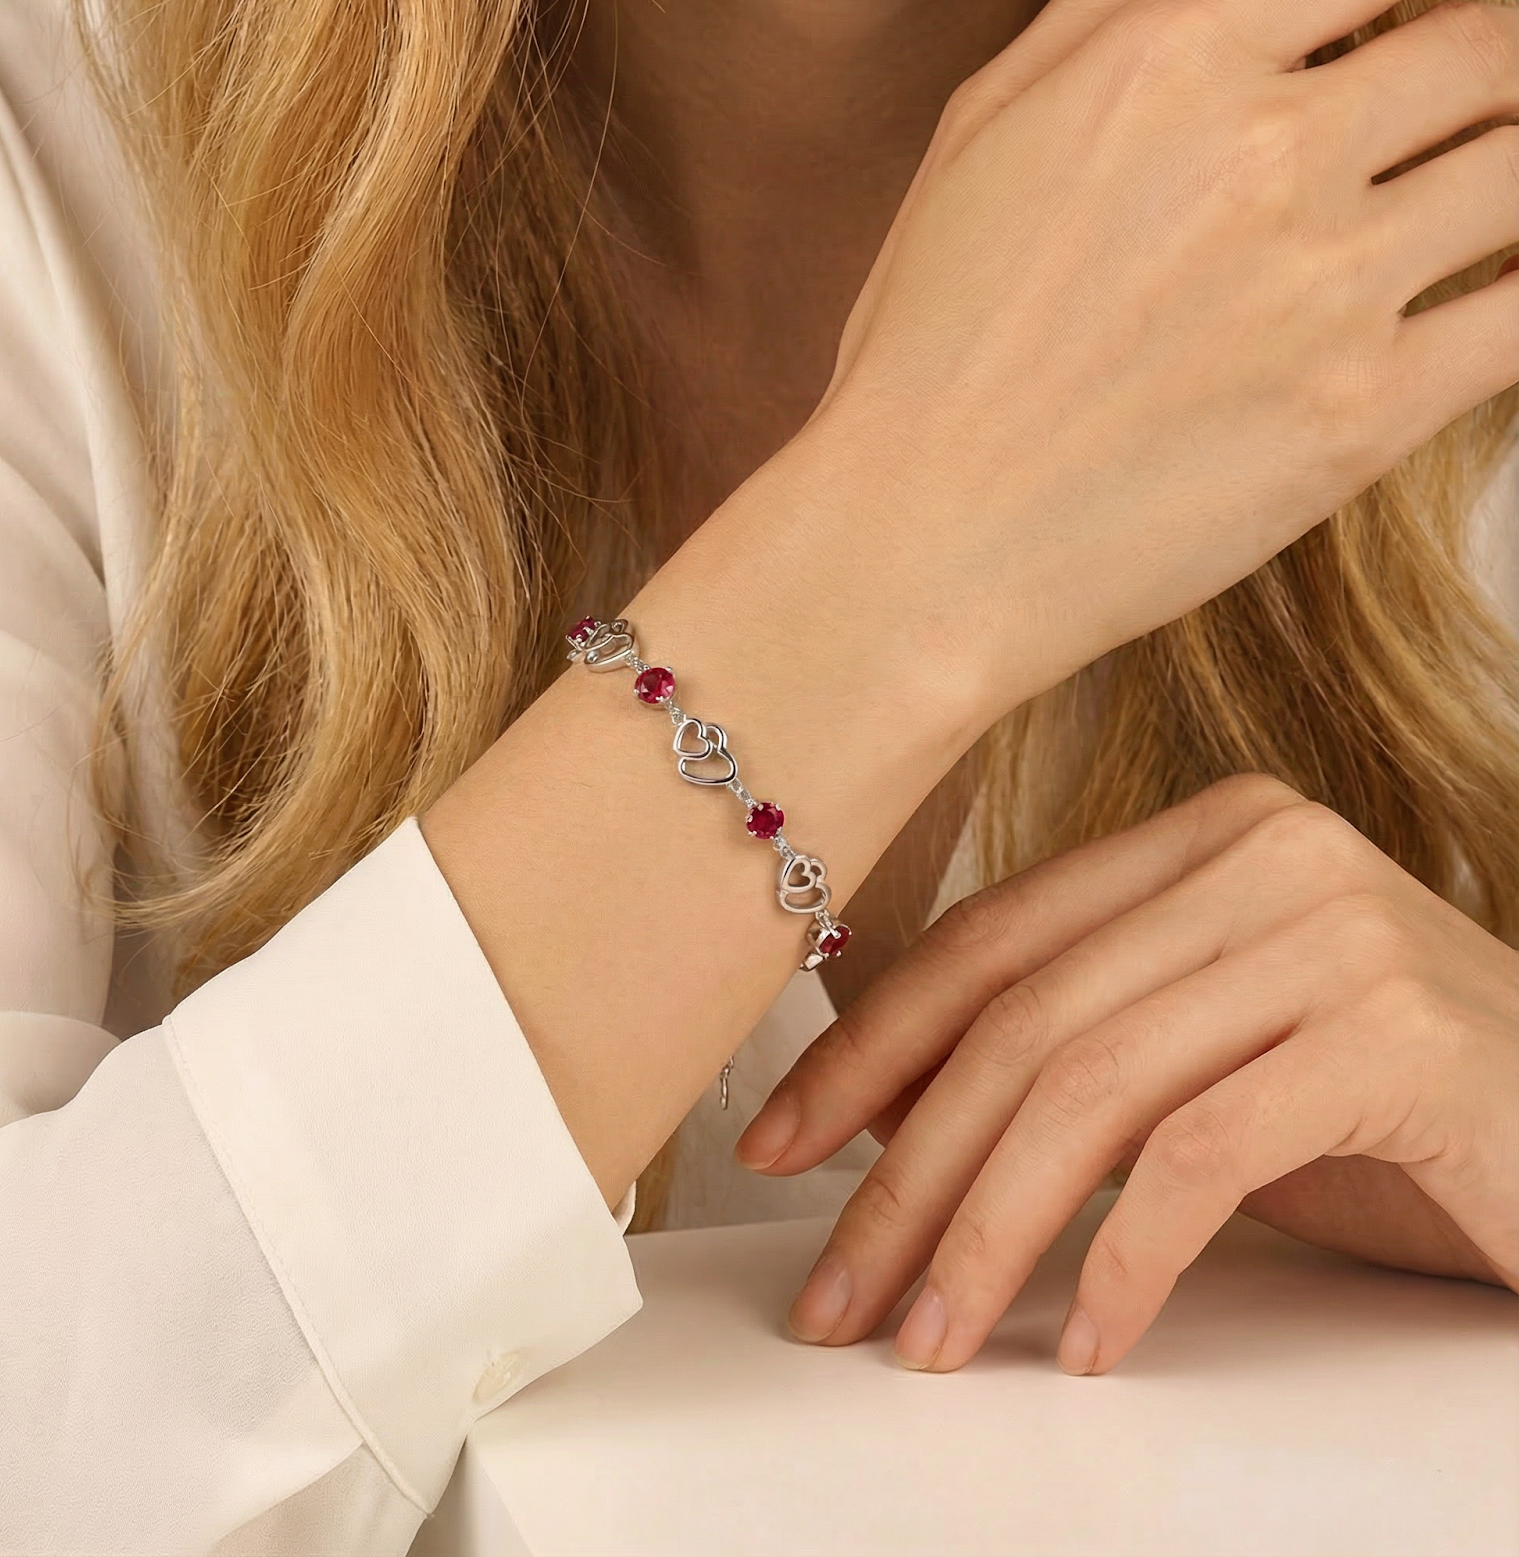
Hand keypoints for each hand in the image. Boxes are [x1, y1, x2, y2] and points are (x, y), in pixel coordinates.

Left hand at [733, 775, 1518, 1374]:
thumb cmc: (1383, 1103)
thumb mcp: (1197, 1060)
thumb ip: (1066, 1053)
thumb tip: (880, 1107)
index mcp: (1198, 835)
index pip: (988, 940)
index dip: (865, 1049)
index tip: (778, 1145)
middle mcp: (1261, 854)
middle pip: (1022, 1020)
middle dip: (905, 1170)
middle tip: (838, 1289)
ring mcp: (1335, 932)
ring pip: (1093, 1087)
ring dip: (988, 1231)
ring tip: (932, 1336)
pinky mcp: (1398, 1034)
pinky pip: (1206, 1155)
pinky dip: (1126, 1259)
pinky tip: (1088, 1341)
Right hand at [772, 0, 1518, 722]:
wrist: (920, 545)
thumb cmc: (928, 353)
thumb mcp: (982, 133)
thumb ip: (1113, 2)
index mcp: (1167, 62)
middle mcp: (1262, 152)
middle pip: (1482, 54)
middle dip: (1486, 83)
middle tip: (1454, 131)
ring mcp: (1323, 287)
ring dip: (1509, 186)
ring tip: (1463, 223)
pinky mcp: (1362, 418)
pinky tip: (1495, 305)